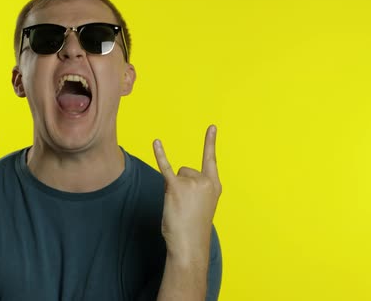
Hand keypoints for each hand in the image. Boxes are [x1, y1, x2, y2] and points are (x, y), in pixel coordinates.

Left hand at [153, 125, 221, 258]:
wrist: (189, 244)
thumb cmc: (193, 228)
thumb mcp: (201, 205)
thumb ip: (194, 188)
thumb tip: (176, 179)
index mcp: (214, 185)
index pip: (211, 160)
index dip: (210, 142)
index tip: (212, 126)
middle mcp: (205, 181)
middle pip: (185, 170)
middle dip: (180, 185)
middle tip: (184, 206)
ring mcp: (191, 183)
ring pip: (175, 175)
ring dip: (172, 189)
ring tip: (178, 207)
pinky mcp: (176, 187)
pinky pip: (165, 167)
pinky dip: (160, 154)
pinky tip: (156, 142)